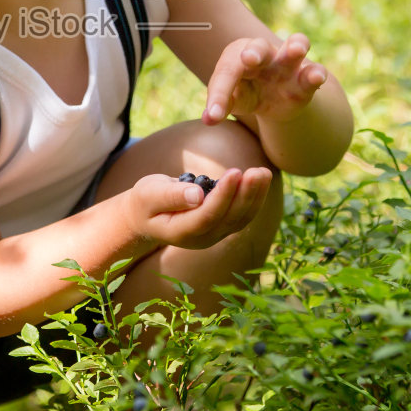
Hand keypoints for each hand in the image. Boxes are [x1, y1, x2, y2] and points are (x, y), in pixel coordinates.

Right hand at [124, 167, 275, 250]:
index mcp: (180, 232)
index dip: (223, 196)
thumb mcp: (148, 194)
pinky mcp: (223, 227)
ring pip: (240, 219)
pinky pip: (243, 215)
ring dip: (255, 196)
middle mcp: (201, 239)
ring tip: (264, 173)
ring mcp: (214, 235)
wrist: (148, 215)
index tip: (235, 172)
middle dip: (246, 195)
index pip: (207, 216)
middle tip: (258, 171)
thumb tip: (198, 195)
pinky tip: (261, 179)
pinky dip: (254, 198)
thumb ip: (171, 195)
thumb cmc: (146, 201)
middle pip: (229, 219)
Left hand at [203, 33, 326, 125]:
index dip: (219, 93)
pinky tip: (317, 77)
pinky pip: (314, 70)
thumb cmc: (248, 93)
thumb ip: (222, 105)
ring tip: (296, 50)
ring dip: (295, 46)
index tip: (214, 116)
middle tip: (248, 58)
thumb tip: (208, 120)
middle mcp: (264, 54)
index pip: (227, 71)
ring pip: (294, 46)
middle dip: (254, 51)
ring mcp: (288, 63)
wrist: (275, 100)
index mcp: (238, 56)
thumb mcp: (234, 99)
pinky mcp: (306, 77)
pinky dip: (316, 72)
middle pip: (259, 46)